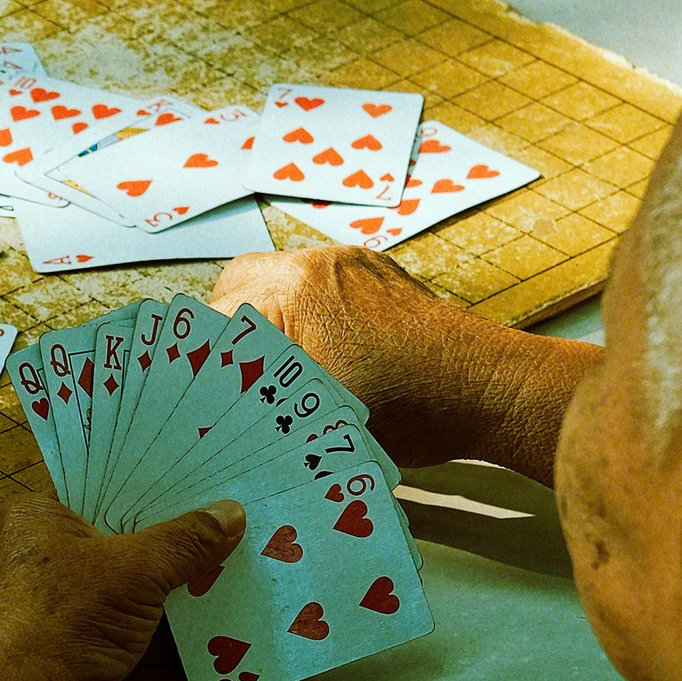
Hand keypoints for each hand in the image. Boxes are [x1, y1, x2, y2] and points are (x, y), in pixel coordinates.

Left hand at [0, 484, 245, 680]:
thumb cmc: (68, 614)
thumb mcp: (135, 566)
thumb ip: (186, 541)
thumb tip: (231, 514)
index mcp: (41, 524)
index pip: (101, 495)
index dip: (152, 491)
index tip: (206, 483)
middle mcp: (52, 575)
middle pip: (131, 563)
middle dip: (188, 563)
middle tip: (248, 543)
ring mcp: (72, 633)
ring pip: (145, 624)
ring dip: (196, 625)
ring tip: (258, 605)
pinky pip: (149, 677)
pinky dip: (188, 678)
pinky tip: (239, 672)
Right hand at [209, 241, 593, 480]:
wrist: (490, 389)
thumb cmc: (413, 410)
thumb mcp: (318, 418)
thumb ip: (260, 404)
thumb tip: (212, 418)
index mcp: (291, 292)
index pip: (214, 319)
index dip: (198, 360)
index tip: (191, 393)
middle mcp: (313, 263)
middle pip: (235, 289)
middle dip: (225, 335)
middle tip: (224, 383)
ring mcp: (346, 262)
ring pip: (272, 283)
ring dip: (262, 322)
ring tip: (267, 371)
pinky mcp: (373, 270)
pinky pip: (313, 284)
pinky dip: (301, 314)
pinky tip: (313, 355)